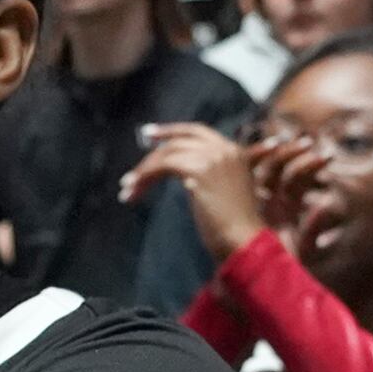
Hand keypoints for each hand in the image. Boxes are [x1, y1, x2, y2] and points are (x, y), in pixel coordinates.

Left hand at [128, 124, 270, 263]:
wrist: (244, 239)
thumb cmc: (236, 227)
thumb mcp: (225, 193)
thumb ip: (208, 178)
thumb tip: (185, 178)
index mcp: (235, 152)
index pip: (198, 132)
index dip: (172, 131)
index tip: (152, 135)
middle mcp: (225, 149)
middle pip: (179, 140)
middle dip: (152, 149)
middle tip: (134, 161)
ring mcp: (213, 157)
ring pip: (167, 154)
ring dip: (144, 171)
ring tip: (127, 188)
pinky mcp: (199, 170)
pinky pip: (163, 166)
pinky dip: (145, 176)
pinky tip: (134, 191)